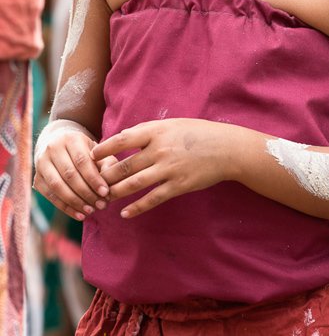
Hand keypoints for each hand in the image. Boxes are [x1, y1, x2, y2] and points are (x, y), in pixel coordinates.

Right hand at [33, 124, 109, 220]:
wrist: (58, 143)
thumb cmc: (84, 150)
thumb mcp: (96, 151)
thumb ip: (106, 163)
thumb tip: (110, 183)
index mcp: (71, 139)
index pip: (82, 161)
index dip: (94, 179)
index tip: (105, 192)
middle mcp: (53, 149)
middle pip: (69, 175)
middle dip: (86, 193)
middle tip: (100, 205)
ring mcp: (42, 163)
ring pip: (57, 186)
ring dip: (75, 202)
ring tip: (90, 212)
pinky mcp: (37, 178)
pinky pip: (50, 195)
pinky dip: (65, 207)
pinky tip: (79, 214)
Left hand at [92, 118, 241, 217]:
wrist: (226, 148)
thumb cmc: (198, 133)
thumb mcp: (172, 125)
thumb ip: (149, 132)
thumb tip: (124, 138)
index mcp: (157, 132)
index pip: (123, 139)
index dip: (105, 148)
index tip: (91, 155)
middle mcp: (160, 149)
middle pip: (125, 165)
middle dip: (106, 176)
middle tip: (93, 183)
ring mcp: (169, 169)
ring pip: (134, 183)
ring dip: (116, 192)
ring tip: (104, 198)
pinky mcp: (178, 185)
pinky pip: (152, 198)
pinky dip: (137, 207)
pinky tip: (125, 212)